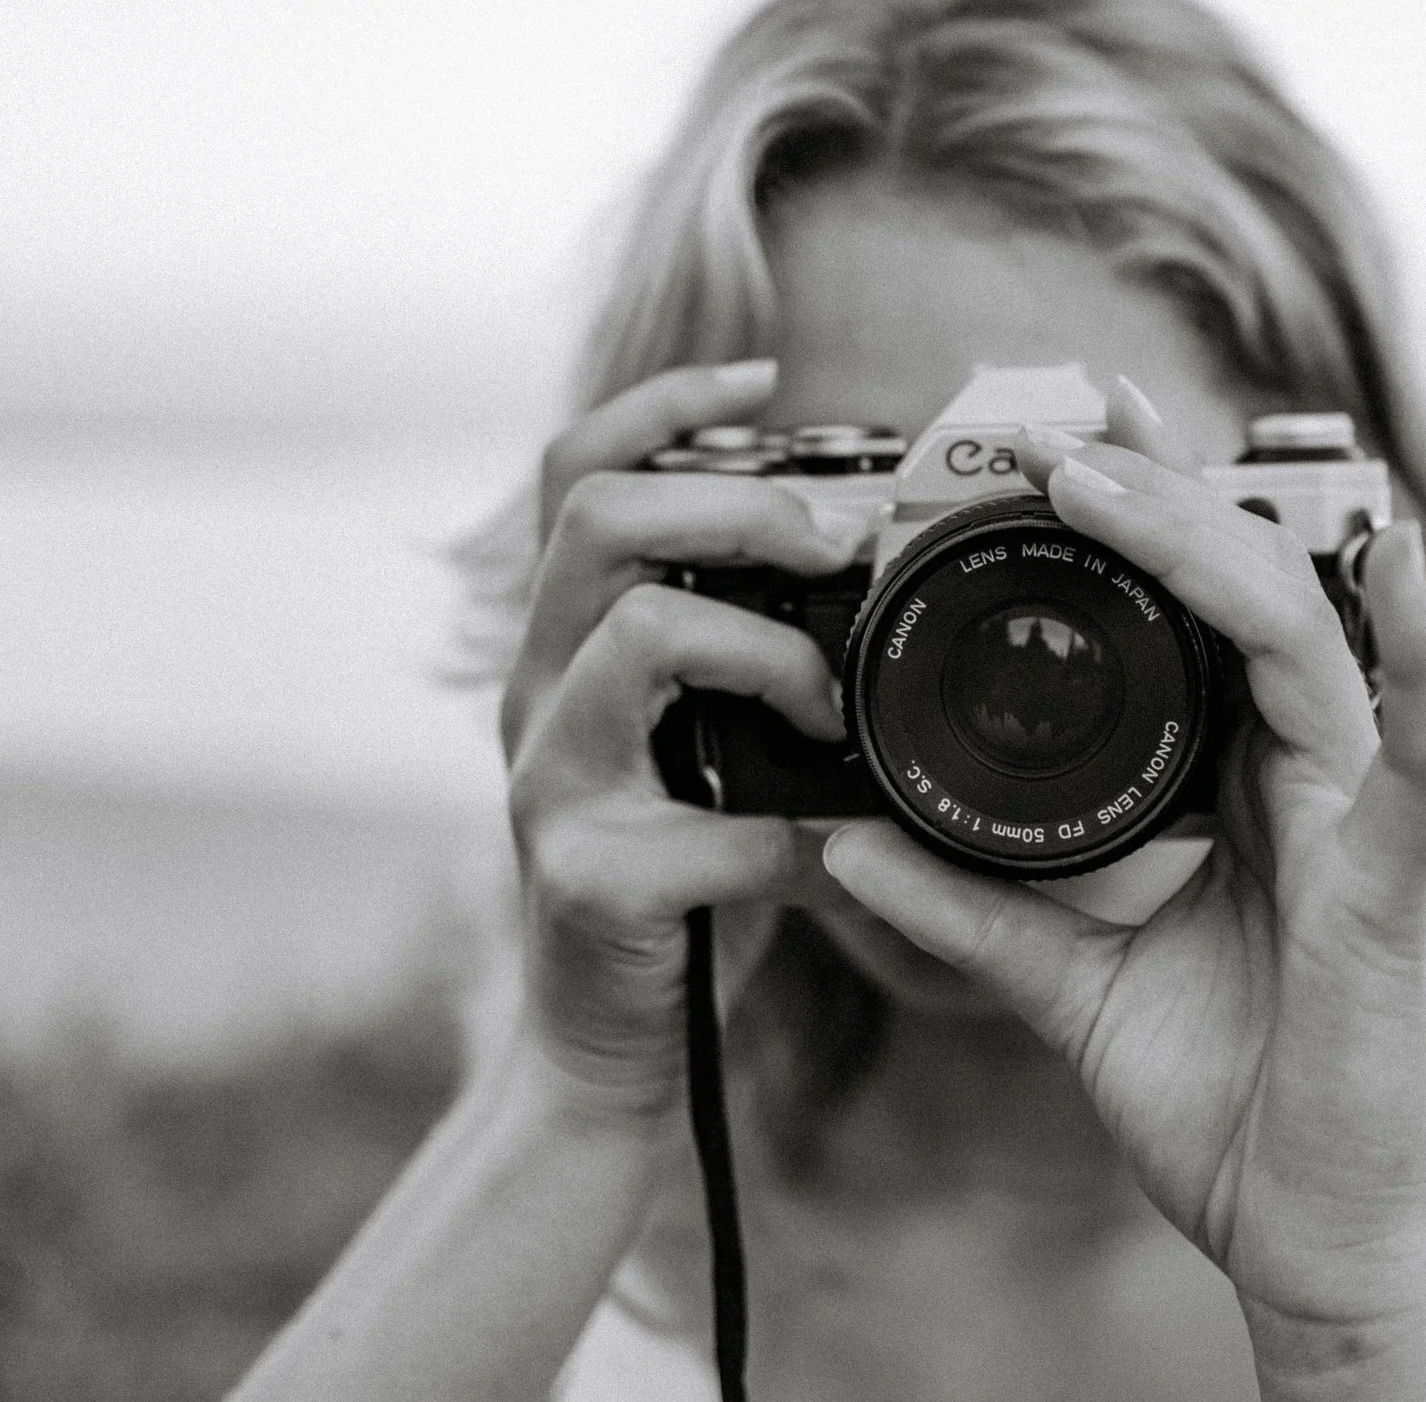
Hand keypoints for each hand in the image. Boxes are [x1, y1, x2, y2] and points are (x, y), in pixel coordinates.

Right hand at [503, 358, 855, 1122]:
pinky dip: (794, 837)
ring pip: (641, 635)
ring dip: (768, 650)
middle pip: (601, 518)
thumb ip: (757, 657)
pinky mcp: (586, 880)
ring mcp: (548, 783)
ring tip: (836, 704)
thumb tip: (888, 566)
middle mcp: (537, 691)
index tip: (769, 373)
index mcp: (568, 642)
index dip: (662, 402)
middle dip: (739, 504)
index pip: (579, 471)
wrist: (613, 1053)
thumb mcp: (713, 743)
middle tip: (840, 542)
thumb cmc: (687, 877)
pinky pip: (707, 825)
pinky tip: (840, 858)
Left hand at [821, 379, 1425, 1395]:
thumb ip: (967, 911)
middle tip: (1060, 407)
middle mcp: (1303, 778)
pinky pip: (1422, 761)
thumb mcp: (1067, 986)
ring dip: (1205, 540)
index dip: (1130, 521)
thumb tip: (840, 841)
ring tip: (1108, 468)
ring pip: (1298, 637)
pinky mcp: (1390, 891)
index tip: (1038, 440)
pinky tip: (1399, 568)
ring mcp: (1355, 823)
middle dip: (1154, 487)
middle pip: (1239, 591)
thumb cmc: (1224, 1107)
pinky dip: (1425, 663)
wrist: (1307, 1244)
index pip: (1185, 619)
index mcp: (1238, 787)